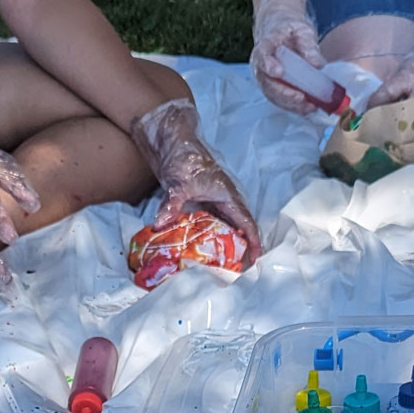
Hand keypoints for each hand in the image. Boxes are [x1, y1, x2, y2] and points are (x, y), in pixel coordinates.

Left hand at [130, 98, 262, 264]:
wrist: (170, 139)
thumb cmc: (183, 157)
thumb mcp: (179, 184)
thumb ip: (172, 206)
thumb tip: (160, 225)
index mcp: (228, 196)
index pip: (247, 224)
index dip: (253, 243)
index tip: (253, 262)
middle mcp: (223, 201)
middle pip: (237, 230)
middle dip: (238, 251)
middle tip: (233, 273)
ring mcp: (211, 202)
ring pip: (221, 228)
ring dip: (221, 245)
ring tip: (218, 267)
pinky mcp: (197, 201)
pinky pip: (206, 224)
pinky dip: (204, 237)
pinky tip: (196, 250)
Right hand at [250, 0, 325, 113]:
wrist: (282, 34)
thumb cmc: (290, 31)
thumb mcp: (302, 31)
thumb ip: (308, 46)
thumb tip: (317, 65)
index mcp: (265, 46)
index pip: (262, 56)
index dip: (269, 65)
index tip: (279, 72)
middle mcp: (261, 65)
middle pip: (266, 82)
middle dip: (283, 93)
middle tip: (301, 97)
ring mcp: (266, 78)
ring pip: (273, 95)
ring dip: (290, 104)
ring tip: (309, 106)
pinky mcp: (274, 88)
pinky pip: (280, 100)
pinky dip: (294, 106)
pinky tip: (308, 107)